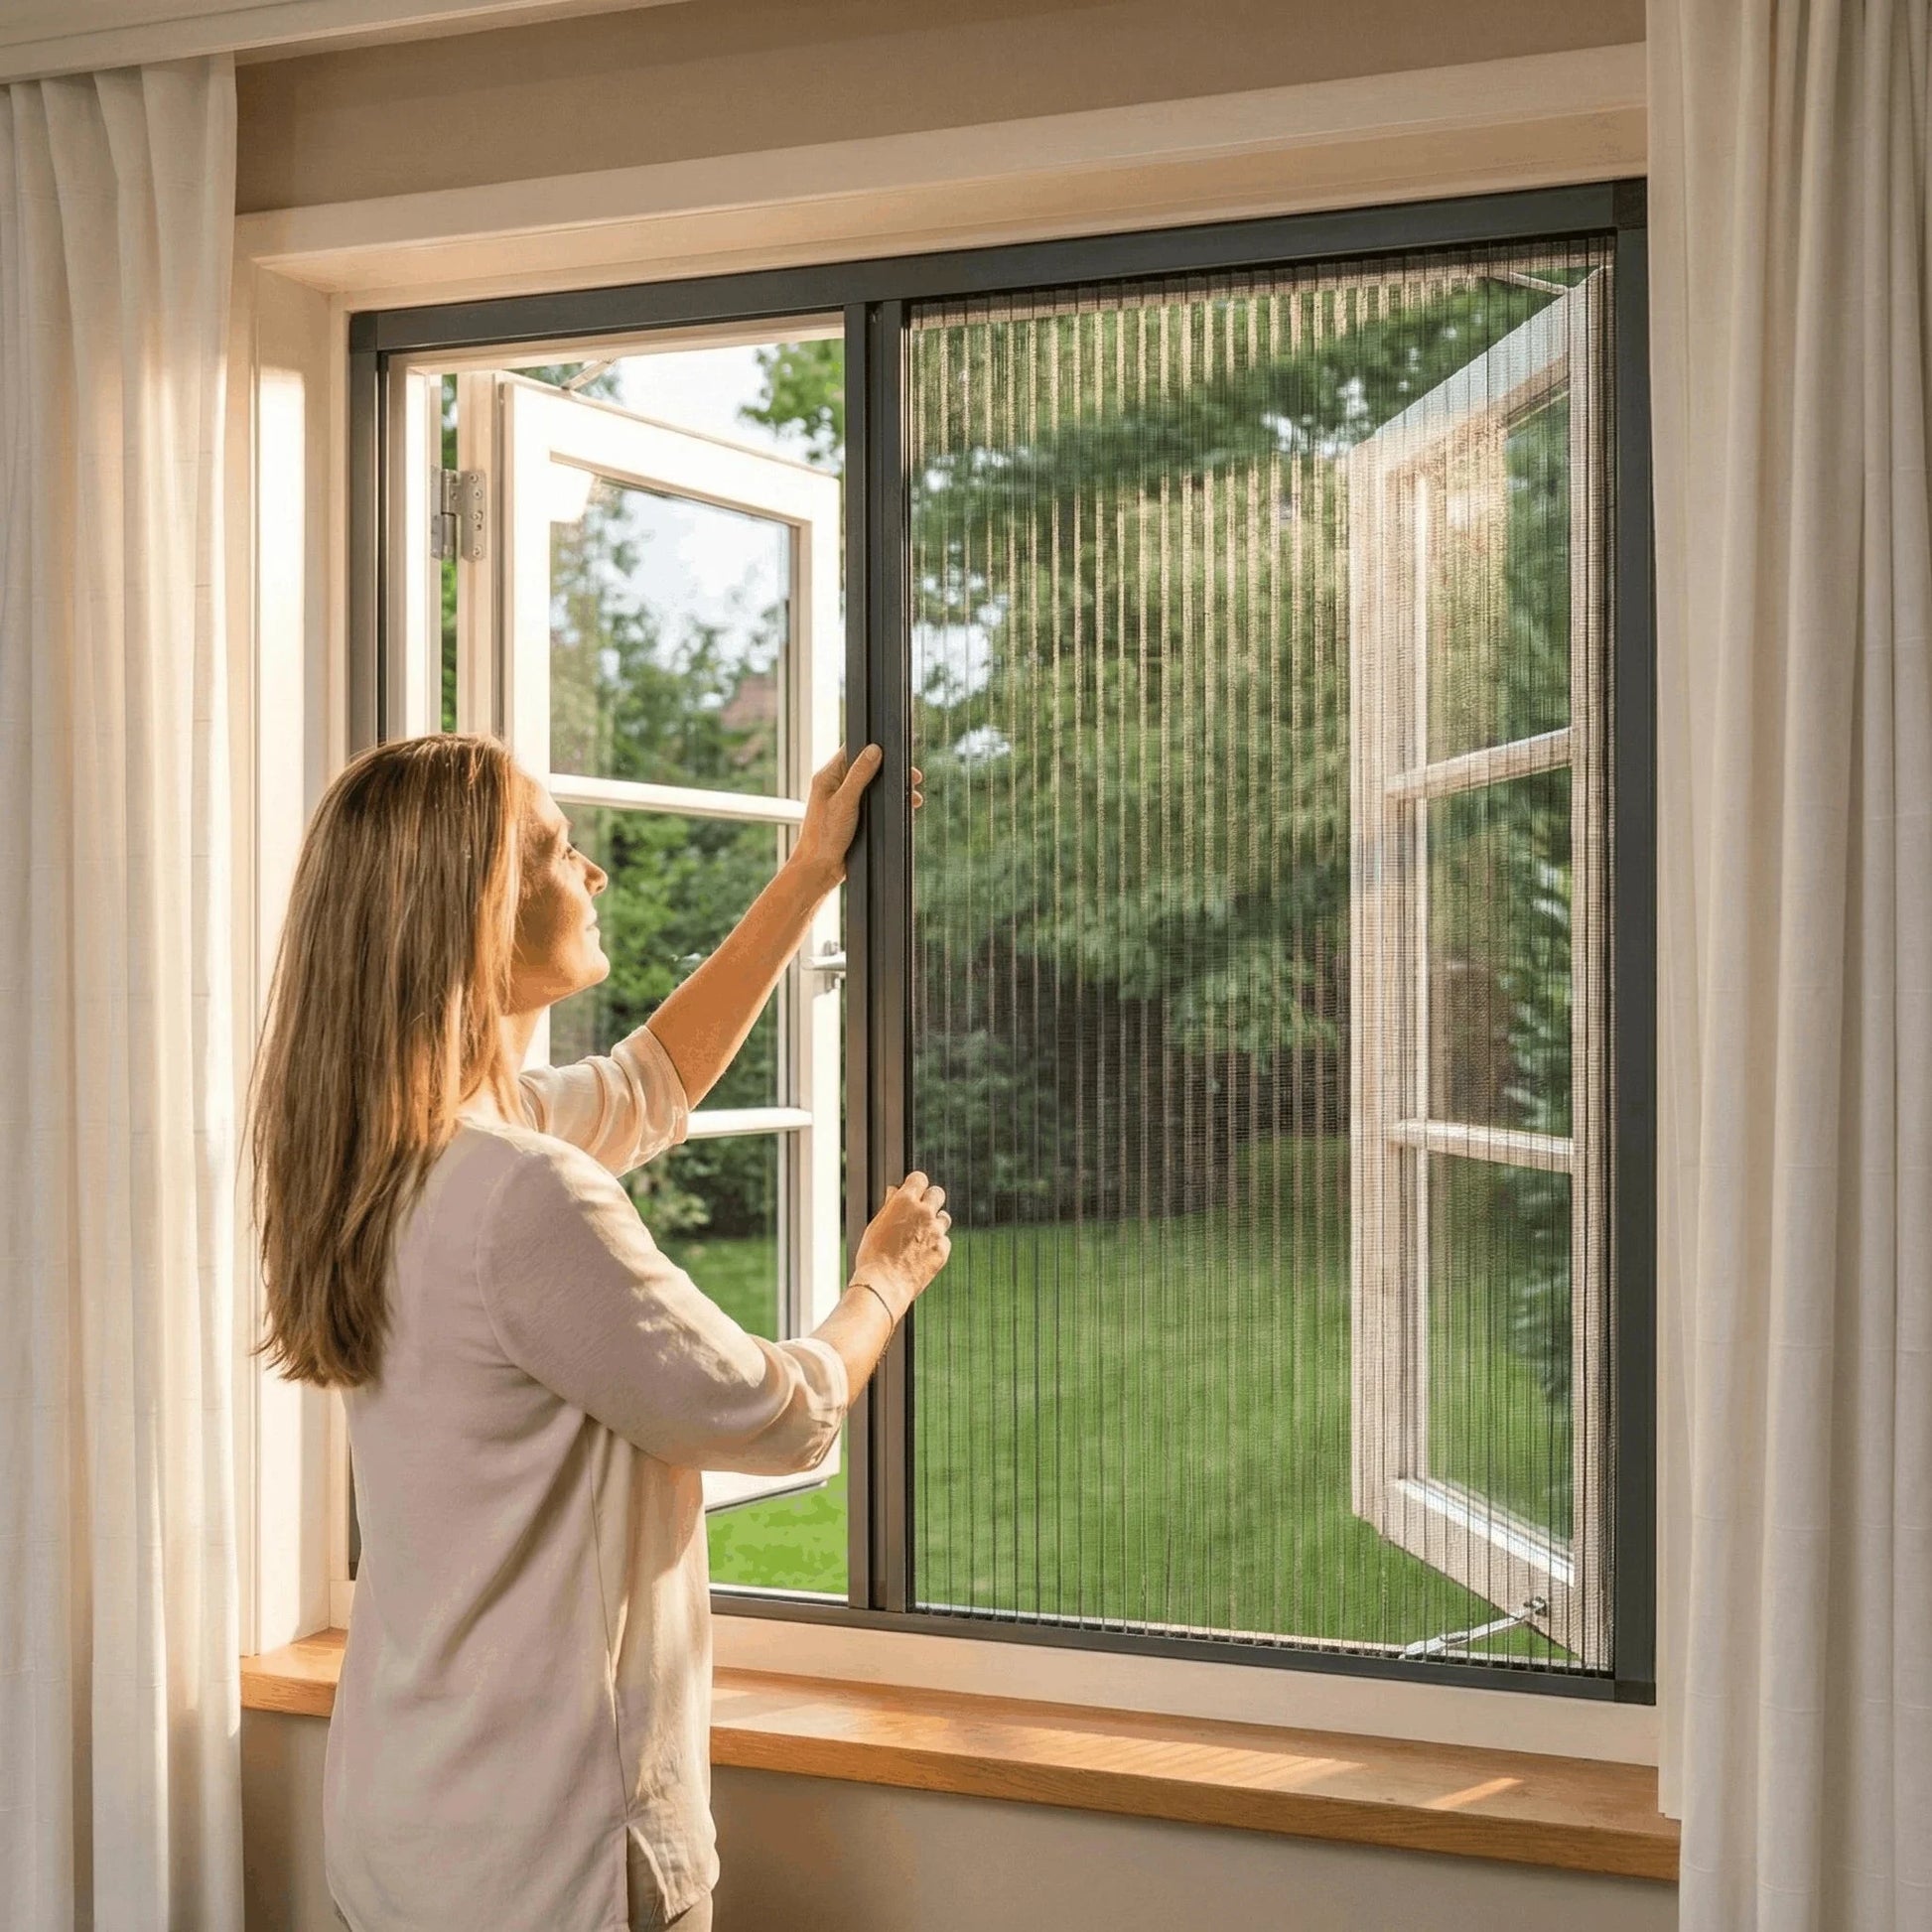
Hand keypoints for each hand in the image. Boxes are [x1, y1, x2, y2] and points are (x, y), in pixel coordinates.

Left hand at [790, 746, 923, 892]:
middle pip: (869, 767)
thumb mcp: (845, 802)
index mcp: (829, 776)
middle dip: (892, 772)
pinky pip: (876, 804)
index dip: (875, 748)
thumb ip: (859, 775)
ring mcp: (846, 801)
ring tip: (915, 799)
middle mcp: (837, 785)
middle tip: (914, 778)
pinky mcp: (855, 816)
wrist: (821, 868)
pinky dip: (890, 806)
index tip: (897, 753)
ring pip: (876, 787)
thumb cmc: (825, 836)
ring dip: (894, 791)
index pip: (853, 750)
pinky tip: (905, 811)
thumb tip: (875, 750)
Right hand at [851, 1172, 951, 1319]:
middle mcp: (924, 1212)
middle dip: (929, 1200)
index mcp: (905, 1202)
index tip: (913, 1191)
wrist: (884, 1284)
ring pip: (944, 1218)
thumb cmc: (873, 1256)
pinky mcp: (943, 1250)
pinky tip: (922, 1254)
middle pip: (937, 1193)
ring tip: (920, 1236)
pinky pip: (944, 1241)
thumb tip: (895, 1191)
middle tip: (919, 1212)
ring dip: (935, 1222)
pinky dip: (936, 1244)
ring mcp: (936, 1232)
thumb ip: (890, 1206)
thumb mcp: (875, 1226)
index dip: (915, 1184)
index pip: (919, 1178)